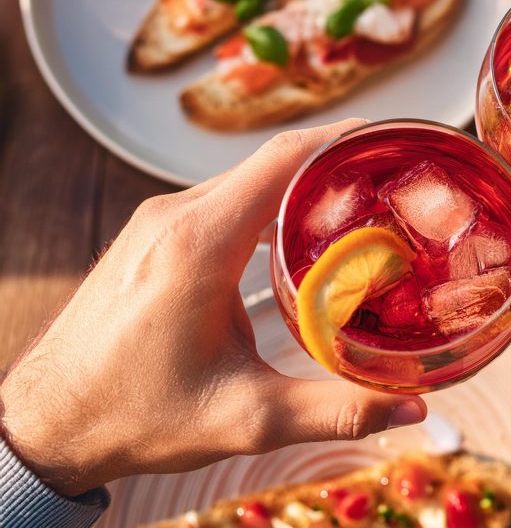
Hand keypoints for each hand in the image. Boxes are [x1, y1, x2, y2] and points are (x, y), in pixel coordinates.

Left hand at [0, 120, 425, 496]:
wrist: (50, 423)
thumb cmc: (134, 415)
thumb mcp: (247, 419)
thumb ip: (336, 411)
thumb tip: (411, 406)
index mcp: (198, 245)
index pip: (283, 158)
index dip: (344, 138)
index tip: (391, 137)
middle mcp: (172, 218)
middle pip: (269, 162)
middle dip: (335, 161)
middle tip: (391, 178)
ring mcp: (155, 223)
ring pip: (243, 180)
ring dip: (298, 182)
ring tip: (355, 204)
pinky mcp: (149, 237)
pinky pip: (219, 200)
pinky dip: (265, 202)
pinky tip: (294, 233)